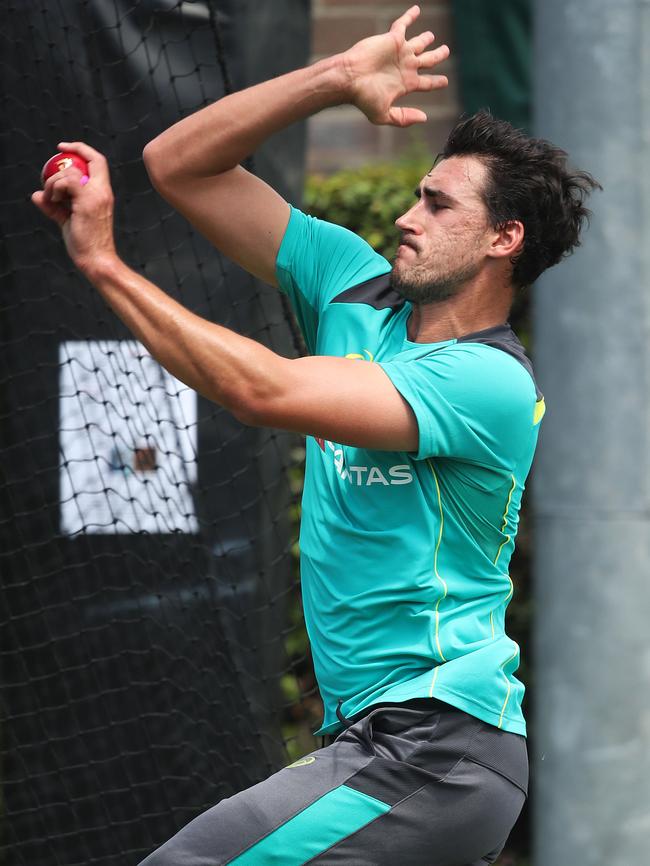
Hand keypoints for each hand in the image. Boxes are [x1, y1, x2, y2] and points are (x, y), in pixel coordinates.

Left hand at [31, 141, 116, 275]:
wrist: (97, 259)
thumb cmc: (86, 244)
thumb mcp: (67, 221)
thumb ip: (53, 207)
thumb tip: (36, 196)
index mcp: (103, 194)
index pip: (98, 162)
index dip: (82, 149)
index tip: (64, 149)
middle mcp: (103, 192)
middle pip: (92, 159)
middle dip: (72, 152)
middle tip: (53, 162)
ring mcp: (97, 196)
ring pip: (72, 173)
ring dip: (54, 181)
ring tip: (50, 198)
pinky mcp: (88, 202)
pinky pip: (67, 183)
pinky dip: (55, 188)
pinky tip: (52, 201)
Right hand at [342, 4, 449, 126]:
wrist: (349, 78)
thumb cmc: (363, 98)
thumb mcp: (384, 114)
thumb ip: (403, 118)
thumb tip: (424, 118)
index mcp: (406, 84)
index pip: (426, 83)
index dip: (436, 82)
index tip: (445, 81)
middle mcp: (405, 67)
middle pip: (427, 60)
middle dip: (438, 56)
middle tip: (445, 51)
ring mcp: (400, 52)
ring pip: (419, 43)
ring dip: (426, 38)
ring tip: (431, 36)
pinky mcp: (392, 39)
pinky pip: (403, 24)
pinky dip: (410, 17)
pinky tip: (417, 10)